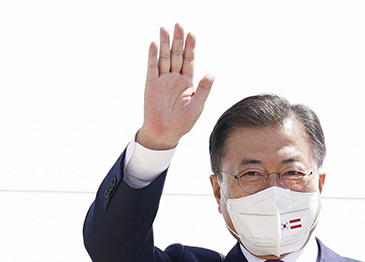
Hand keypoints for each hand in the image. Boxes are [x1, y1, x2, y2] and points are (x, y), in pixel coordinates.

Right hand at [136, 24, 215, 149]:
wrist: (165, 133)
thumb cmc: (182, 123)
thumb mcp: (197, 105)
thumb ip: (204, 89)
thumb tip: (212, 73)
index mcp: (188, 83)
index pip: (189, 60)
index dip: (190, 47)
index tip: (192, 34)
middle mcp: (175, 78)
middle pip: (177, 55)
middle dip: (178, 40)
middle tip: (179, 25)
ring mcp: (162, 80)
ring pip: (164, 58)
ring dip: (165, 44)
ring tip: (165, 29)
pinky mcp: (151, 85)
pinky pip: (152, 68)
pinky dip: (153, 56)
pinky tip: (155, 44)